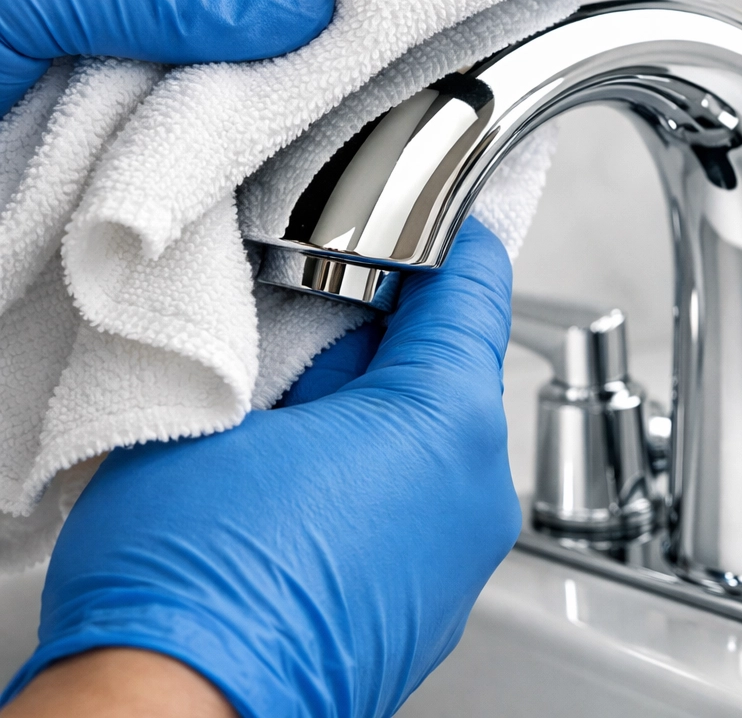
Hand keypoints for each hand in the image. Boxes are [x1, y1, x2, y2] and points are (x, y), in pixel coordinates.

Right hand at [0, 217, 520, 717]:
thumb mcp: (230, 407)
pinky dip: (386, 463)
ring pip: (437, 430)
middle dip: (398, 327)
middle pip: (455, 363)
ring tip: (305, 400)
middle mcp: (477, 491)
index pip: (476, 290)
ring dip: (384, 400)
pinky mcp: (436, 599)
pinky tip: (313, 472)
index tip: (435, 215)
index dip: (453, 240)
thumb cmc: (191, 582)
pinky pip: (426, 493)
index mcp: (443, 423)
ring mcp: (463, 555)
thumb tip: (341, 327)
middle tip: (329, 306)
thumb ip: (308, 347)